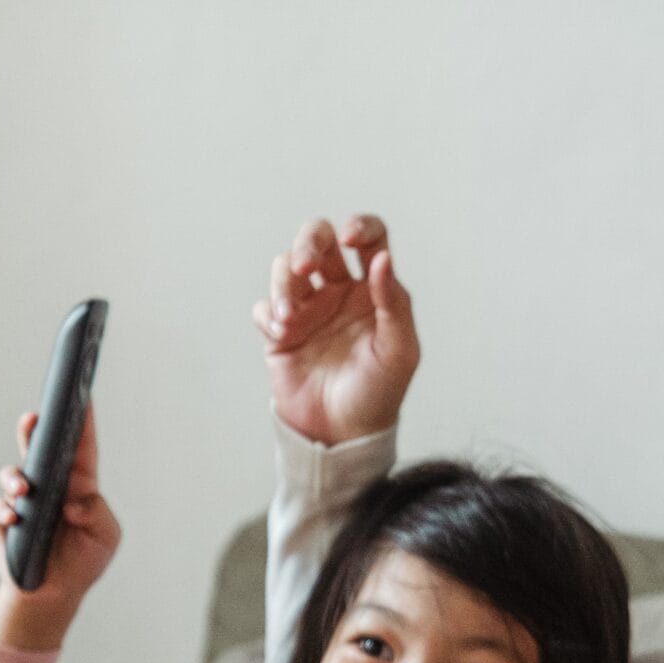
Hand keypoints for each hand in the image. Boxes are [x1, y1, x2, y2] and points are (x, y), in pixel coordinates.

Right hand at [0, 407, 118, 650]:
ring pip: (14, 476)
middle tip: (33, 418)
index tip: (82, 395)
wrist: (56, 593)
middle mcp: (50, 486)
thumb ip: (97, 515)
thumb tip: (74, 504)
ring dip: (15, 478)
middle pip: (40, 449)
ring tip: (23, 489)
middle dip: (33, 430)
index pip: (81, 448)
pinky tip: (13, 518)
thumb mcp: (104, 537)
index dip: (82, 422)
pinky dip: (4, 512)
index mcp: (80, 484)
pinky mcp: (4, 522)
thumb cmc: (85, 560)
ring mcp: (24, 502)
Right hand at [255, 213, 418, 444]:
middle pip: (319, 238)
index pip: (370, 239)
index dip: (361, 227)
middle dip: (307, 242)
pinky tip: (281, 334)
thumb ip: (395, 303)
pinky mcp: (280, 331)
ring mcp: (308, 308)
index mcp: (373, 290)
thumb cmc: (379, 393)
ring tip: (289, 318)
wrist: (342, 434)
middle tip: (305, 267)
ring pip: (286, 266)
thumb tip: (384, 258)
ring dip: (283, 283)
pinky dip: (268, 313)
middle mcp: (339, 291)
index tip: (351, 238)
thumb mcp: (399, 351)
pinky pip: (264, 306)